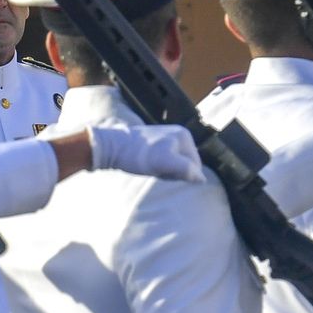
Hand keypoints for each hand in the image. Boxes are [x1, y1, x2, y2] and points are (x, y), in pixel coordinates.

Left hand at [88, 125, 202, 182]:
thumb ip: (185, 169)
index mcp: (184, 136)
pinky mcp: (154, 143)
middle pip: (185, 164)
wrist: (111, 147)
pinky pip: (163, 160)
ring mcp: (166, 137)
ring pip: (173, 163)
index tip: (164, 172)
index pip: (195, 165)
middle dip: (173, 172)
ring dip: (164, 170)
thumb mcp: (164, 163)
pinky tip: (146, 165)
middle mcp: (178, 133)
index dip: (181, 175)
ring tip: (150, 167)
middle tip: (156, 171)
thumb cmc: (138, 155)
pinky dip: (157, 166)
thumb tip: (201, 179)